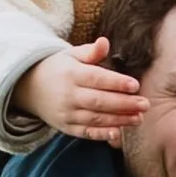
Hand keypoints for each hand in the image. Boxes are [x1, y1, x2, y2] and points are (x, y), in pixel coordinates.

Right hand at [14, 36, 145, 142]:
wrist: (30, 88)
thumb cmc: (59, 68)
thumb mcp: (71, 55)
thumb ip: (90, 52)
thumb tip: (105, 42)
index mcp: (71, 74)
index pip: (97, 79)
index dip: (116, 83)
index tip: (135, 85)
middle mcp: (68, 95)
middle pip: (99, 101)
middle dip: (124, 104)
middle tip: (145, 104)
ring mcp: (67, 113)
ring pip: (95, 118)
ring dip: (119, 120)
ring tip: (138, 118)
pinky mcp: (67, 127)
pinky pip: (86, 133)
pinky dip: (101, 134)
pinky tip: (118, 134)